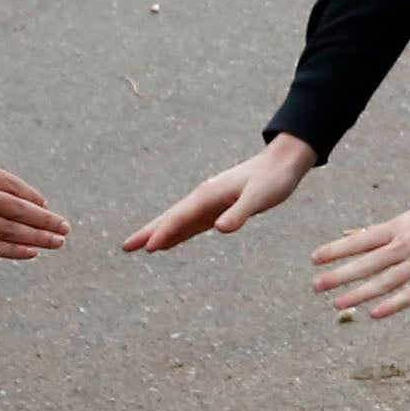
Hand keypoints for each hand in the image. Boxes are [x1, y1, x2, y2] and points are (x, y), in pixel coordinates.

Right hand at [0, 91, 70, 260]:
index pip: (10, 184)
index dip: (28, 195)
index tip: (43, 204)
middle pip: (18, 207)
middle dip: (44, 219)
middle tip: (64, 228)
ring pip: (12, 228)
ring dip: (38, 235)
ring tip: (58, 241)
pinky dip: (14, 250)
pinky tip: (32, 252)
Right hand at [123, 131, 318, 251]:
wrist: (285, 162)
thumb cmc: (274, 179)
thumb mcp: (260, 197)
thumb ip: (240, 212)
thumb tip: (219, 229)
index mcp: (208, 194)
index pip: (180, 217)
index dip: (163, 233)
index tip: (146, 248)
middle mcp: (204, 197)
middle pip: (171, 217)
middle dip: (149, 232)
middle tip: (125, 247)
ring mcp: (210, 202)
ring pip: (179, 221)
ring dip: (161, 233)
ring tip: (141, 248)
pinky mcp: (219, 207)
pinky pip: (193, 223)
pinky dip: (179, 232)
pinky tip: (172, 242)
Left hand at [312, 176, 409, 318]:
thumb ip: (396, 227)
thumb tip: (370, 233)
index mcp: (402, 227)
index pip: (362, 239)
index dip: (337, 249)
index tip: (315, 259)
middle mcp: (408, 244)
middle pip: (367, 262)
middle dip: (339, 274)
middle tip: (315, 286)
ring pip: (385, 281)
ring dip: (359, 293)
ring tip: (337, 304)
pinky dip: (393, 304)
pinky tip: (375, 314)